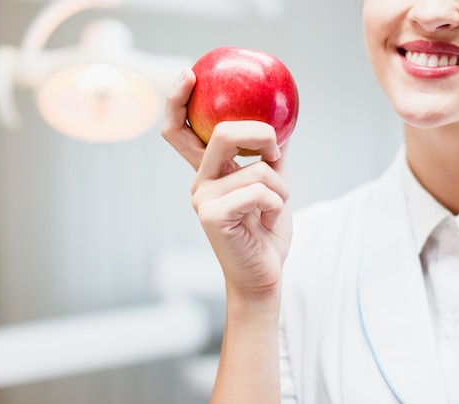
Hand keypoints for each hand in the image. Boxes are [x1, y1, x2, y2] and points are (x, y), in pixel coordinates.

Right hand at [161, 69, 292, 299]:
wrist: (263, 274)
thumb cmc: (266, 232)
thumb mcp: (272, 187)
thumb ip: (269, 158)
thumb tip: (281, 126)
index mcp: (208, 173)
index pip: (179, 131)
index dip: (177, 100)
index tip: (190, 74)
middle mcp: (199, 182)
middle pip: (221, 132)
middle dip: (258, 133)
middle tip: (276, 149)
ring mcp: (202, 199)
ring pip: (255, 168)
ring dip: (280, 187)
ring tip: (275, 208)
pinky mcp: (211, 216)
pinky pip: (258, 191)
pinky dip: (277, 203)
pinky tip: (268, 221)